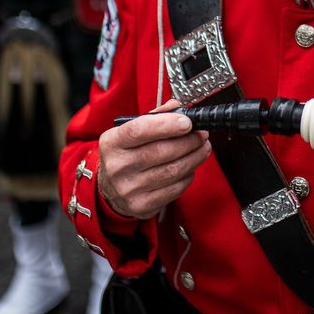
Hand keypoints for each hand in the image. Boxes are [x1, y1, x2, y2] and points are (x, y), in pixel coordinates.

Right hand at [97, 99, 211, 219]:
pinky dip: (188, 175)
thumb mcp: (129, 132)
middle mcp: (117, 167)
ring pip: (172, 170)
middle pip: (161, 151)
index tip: (187, 122)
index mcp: (112, 143)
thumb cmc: (126, 155)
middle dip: (189, 141)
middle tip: (202, 134)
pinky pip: (175, 188)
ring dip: (194, 157)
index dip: (166, 125)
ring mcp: (129, 189)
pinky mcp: (142, 205)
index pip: (139, 130)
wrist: (110, 189)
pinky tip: (190, 167)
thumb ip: (154, 117)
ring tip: (203, 147)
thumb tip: (178, 108)